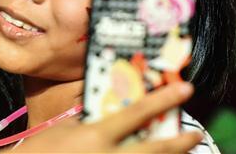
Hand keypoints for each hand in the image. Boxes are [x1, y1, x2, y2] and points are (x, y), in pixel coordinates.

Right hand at [10, 82, 202, 152]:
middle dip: (179, 143)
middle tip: (196, 135)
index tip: (185, 88)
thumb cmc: (40, 151)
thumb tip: (107, 103)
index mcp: (96, 135)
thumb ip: (86, 116)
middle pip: (154, 151)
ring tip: (182, 153)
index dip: (164, 100)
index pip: (137, 112)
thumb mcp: (62, 128)